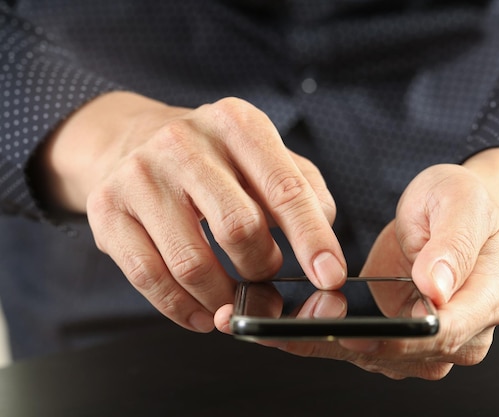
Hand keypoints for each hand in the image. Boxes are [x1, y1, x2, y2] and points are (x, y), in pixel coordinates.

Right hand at [38, 92, 346, 331]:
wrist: (131, 140)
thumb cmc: (214, 158)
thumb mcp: (264, 156)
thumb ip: (304, 192)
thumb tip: (323, 247)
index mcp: (236, 123)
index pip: (285, 189)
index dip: (312, 240)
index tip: (329, 277)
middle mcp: (185, 141)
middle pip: (239, 228)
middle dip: (262, 269)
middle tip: (266, 282)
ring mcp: (141, 174)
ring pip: (191, 263)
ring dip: (223, 297)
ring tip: (234, 302)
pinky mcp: (107, 208)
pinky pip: (149, 277)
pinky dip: (182, 309)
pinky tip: (201, 312)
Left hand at [216, 149, 498, 378]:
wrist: (451, 212)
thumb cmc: (462, 204)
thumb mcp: (462, 205)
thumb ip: (453, 247)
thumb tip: (437, 290)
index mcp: (484, 300)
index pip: (446, 331)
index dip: (399, 336)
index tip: (353, 332)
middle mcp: (459, 332)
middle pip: (404, 356)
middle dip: (346, 344)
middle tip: (292, 329)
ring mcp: (424, 340)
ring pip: (374, 359)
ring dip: (324, 345)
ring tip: (271, 328)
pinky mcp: (393, 335)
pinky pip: (357, 347)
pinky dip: (319, 339)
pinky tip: (281, 328)